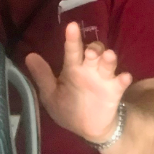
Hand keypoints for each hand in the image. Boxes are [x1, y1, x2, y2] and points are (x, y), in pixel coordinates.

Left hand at [25, 22, 132, 141]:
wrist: (87, 127)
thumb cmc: (69, 107)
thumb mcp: (51, 94)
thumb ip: (42, 76)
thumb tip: (29, 55)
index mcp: (73, 69)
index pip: (73, 51)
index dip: (72, 39)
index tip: (72, 26)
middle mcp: (90, 70)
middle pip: (95, 52)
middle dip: (94, 48)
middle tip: (91, 51)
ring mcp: (104, 79)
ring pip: (108, 63)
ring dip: (109, 59)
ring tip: (108, 56)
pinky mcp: (115, 90)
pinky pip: (120, 82)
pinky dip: (123, 78)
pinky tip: (124, 77)